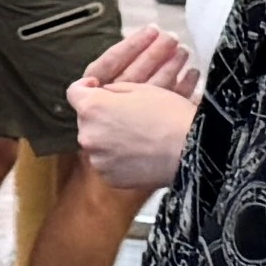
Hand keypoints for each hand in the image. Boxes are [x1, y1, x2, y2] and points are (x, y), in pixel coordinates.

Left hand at [67, 25, 199, 192]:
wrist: (192, 151)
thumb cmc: (171, 115)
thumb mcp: (142, 88)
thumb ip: (114, 89)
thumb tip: (103, 93)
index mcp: (92, 108)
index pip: (74, 92)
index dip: (85, 88)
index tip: (96, 88)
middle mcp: (87, 135)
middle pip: (86, 120)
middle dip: (101, 116)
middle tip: (127, 114)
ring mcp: (97, 159)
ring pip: (97, 143)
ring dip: (109, 138)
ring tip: (137, 136)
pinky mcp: (109, 178)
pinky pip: (107, 163)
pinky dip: (117, 158)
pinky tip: (139, 153)